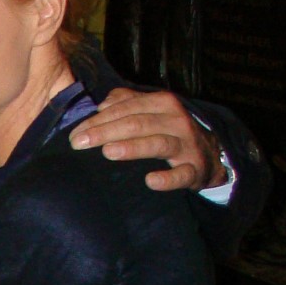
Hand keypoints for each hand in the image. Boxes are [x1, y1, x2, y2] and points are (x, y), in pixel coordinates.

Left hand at [68, 89, 223, 191]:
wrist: (209, 154)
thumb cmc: (171, 131)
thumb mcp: (152, 111)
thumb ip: (126, 103)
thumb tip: (101, 105)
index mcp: (162, 103)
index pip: (125, 109)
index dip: (98, 120)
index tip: (75, 133)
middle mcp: (176, 121)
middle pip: (137, 123)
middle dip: (105, 132)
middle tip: (79, 143)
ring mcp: (187, 145)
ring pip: (158, 143)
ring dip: (133, 147)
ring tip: (108, 152)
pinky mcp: (194, 170)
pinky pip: (182, 175)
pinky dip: (168, 178)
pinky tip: (151, 181)